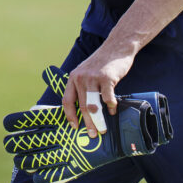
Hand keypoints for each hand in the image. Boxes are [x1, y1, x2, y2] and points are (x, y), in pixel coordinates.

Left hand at [3, 65, 173, 182]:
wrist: (116, 47)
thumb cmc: (102, 64)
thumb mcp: (86, 72)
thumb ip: (83, 88)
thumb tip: (85, 111)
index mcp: (73, 78)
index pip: (67, 100)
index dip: (69, 115)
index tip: (74, 127)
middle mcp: (80, 78)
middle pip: (81, 106)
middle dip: (87, 123)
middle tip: (91, 135)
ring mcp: (93, 77)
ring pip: (93, 105)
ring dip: (98, 119)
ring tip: (103, 128)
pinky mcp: (106, 78)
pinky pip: (107, 97)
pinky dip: (110, 106)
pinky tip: (113, 110)